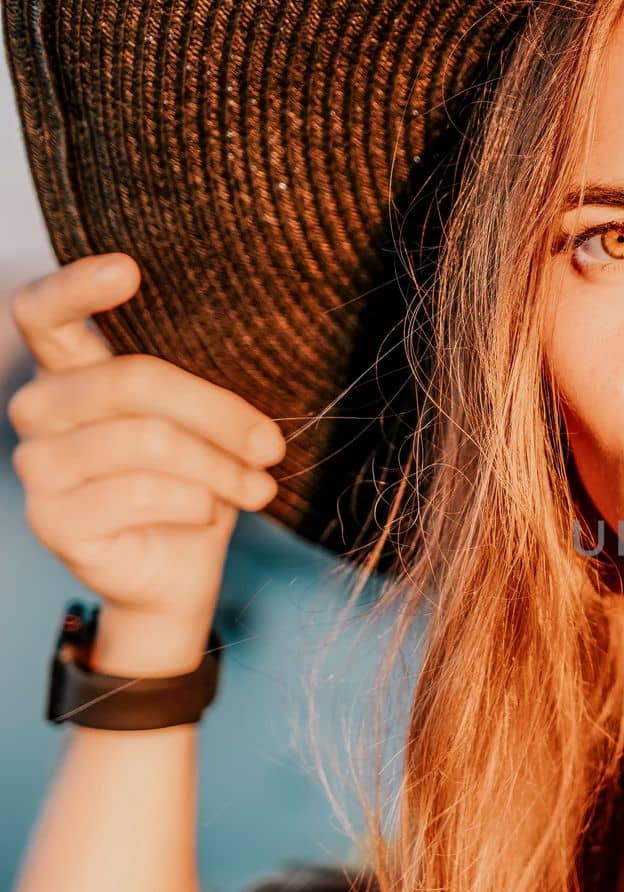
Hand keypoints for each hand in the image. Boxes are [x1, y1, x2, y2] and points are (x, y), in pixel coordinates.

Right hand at [7, 252, 284, 622]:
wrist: (177, 575)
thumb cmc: (197, 484)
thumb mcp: (206, 427)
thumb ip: (201, 387)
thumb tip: (256, 349)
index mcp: (71, 371)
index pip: (42, 313)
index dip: (76, 286)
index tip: (129, 269)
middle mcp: (39, 409)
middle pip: (132, 381)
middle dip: (220, 414)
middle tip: (272, 446)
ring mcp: (36, 465)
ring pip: (147, 441)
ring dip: (220, 467)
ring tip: (256, 488)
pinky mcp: (51, 519)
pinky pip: (142, 494)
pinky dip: (196, 503)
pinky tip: (209, 514)